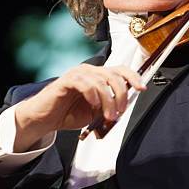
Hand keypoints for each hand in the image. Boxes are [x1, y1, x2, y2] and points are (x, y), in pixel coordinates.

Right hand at [13, 64, 144, 151]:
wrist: (46, 119)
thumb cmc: (68, 113)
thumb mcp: (95, 112)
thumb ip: (109, 106)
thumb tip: (123, 108)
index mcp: (98, 76)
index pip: (121, 70)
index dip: (133, 77)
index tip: (142, 88)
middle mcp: (89, 71)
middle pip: (114, 75)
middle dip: (121, 95)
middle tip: (119, 113)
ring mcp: (78, 74)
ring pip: (102, 81)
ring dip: (108, 101)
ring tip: (107, 116)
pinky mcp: (67, 80)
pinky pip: (85, 84)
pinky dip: (93, 96)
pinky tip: (93, 105)